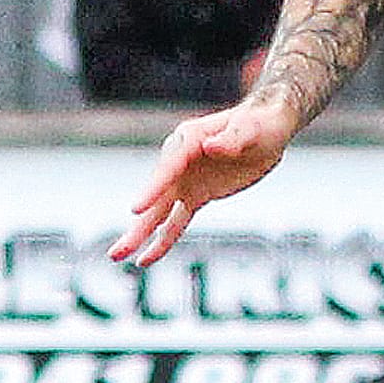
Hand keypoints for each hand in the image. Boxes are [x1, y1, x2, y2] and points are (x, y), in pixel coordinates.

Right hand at [110, 98, 300, 268]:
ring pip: (159, 213)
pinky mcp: (195, 196)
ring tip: (117, 256)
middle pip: (155, 196)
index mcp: (188, 140)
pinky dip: (163, 240)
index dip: (153, 189)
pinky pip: (176, 221)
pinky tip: (146, 259)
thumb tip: (211, 146)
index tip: (136, 210)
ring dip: (140, 235)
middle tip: (117, 248)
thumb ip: (232, 138)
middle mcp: (178, 162)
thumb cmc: (259, 123)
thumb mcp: (250, 129)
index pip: (168, 168)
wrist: (267, 128)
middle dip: (138, 222)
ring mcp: (185, 181)